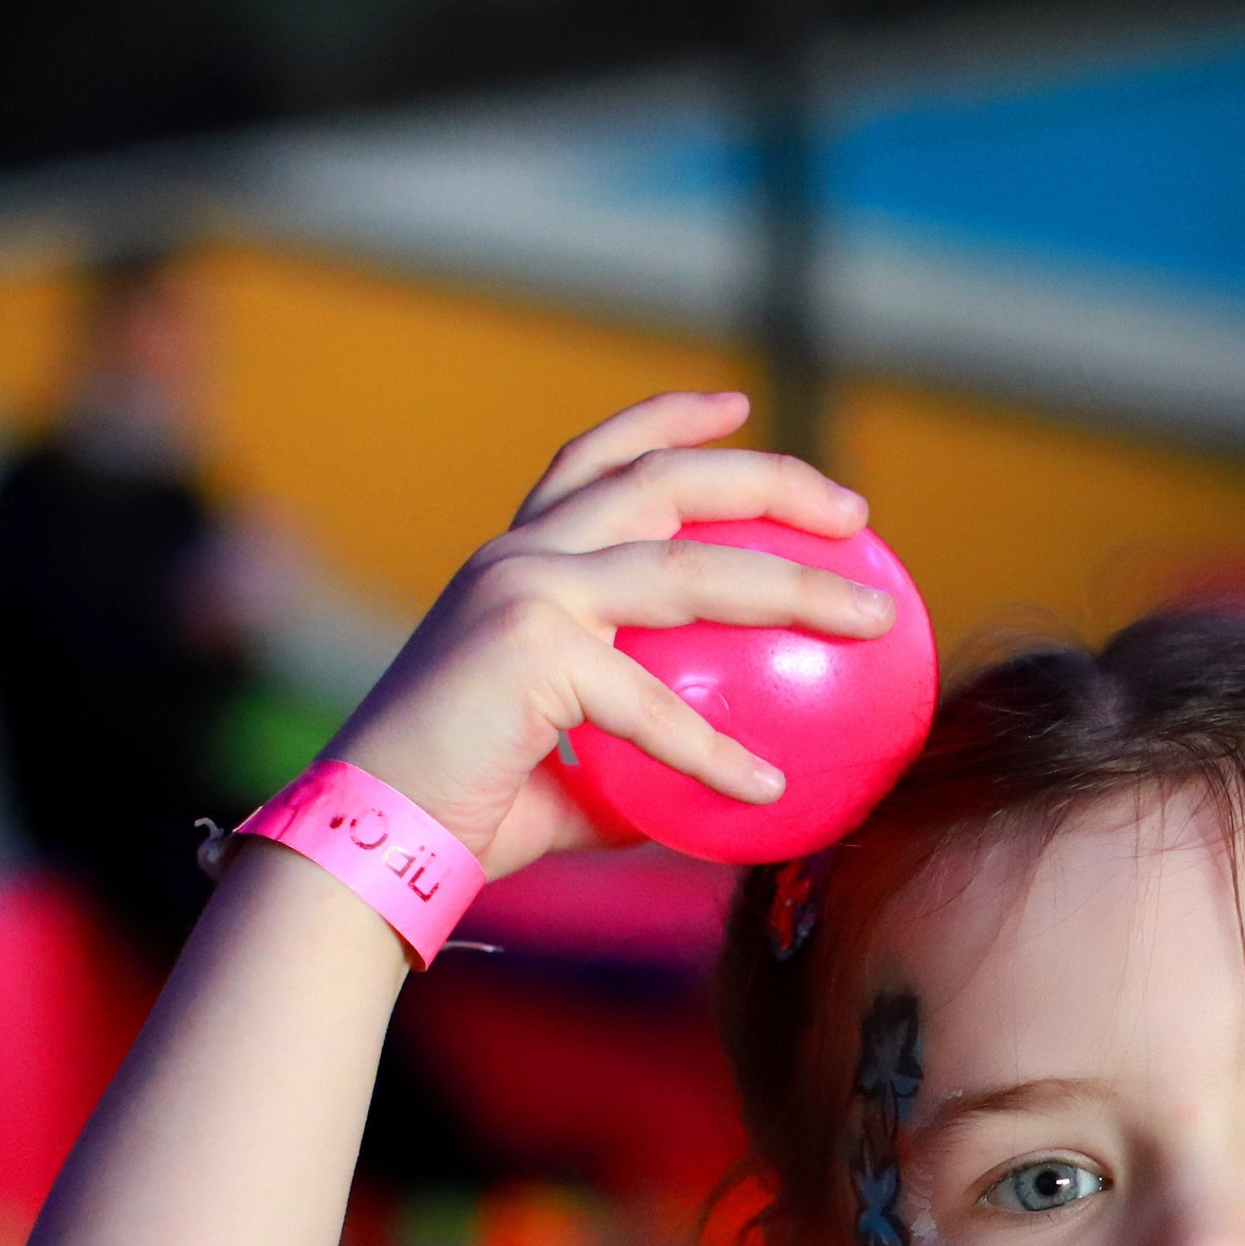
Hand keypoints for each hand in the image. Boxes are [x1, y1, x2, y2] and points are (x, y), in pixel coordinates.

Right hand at [326, 390, 894, 877]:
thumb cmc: (464, 810)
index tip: (739, 406)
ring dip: (795, 589)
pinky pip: (657, 705)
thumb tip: (730, 782)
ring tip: (872, 620)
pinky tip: (770, 790)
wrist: (372, 839)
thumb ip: (640, 756)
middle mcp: (520, 558)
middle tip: (853, 513)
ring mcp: (523, 593)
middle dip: (768, 480)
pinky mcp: (530, 651)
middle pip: (664, 481)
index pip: (597, 460)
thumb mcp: (572, 769)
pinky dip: (718, 753)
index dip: (669, 421)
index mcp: (519, 564)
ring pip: (690, 569)